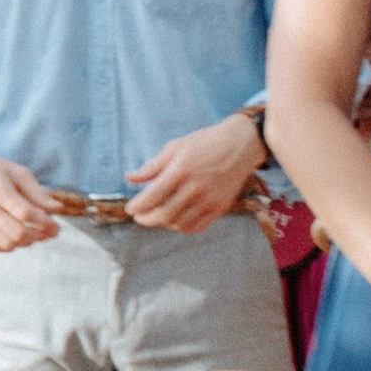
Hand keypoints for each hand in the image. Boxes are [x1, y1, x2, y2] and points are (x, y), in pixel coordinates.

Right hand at [0, 137, 60, 252]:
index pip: (26, 214)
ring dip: (26, 242)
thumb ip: (38, 192)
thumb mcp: (17, 173)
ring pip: (7, 243)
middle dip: (40, 236)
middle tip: (50, 233)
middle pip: (18, 232)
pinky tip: (18, 238)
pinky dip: (10, 246)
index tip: (56, 226)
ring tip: (35, 235)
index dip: (45, 223)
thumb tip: (58, 209)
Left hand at [126, 113, 266, 235]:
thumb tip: (130, 178)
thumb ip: (152, 166)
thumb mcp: (174, 147)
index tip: (130, 208)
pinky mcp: (220, 208)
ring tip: (156, 216)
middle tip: (139, 217)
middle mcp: (195, 188)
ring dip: (163, 224)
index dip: (138, 206)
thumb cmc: (204, 143)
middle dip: (146, 219)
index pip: (153, 196)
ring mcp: (209, 200)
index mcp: (180, 170)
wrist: (240, 145)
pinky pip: (197, 227)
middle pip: (164, 215)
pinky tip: (174, 220)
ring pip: (179, 224)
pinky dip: (181, 227)